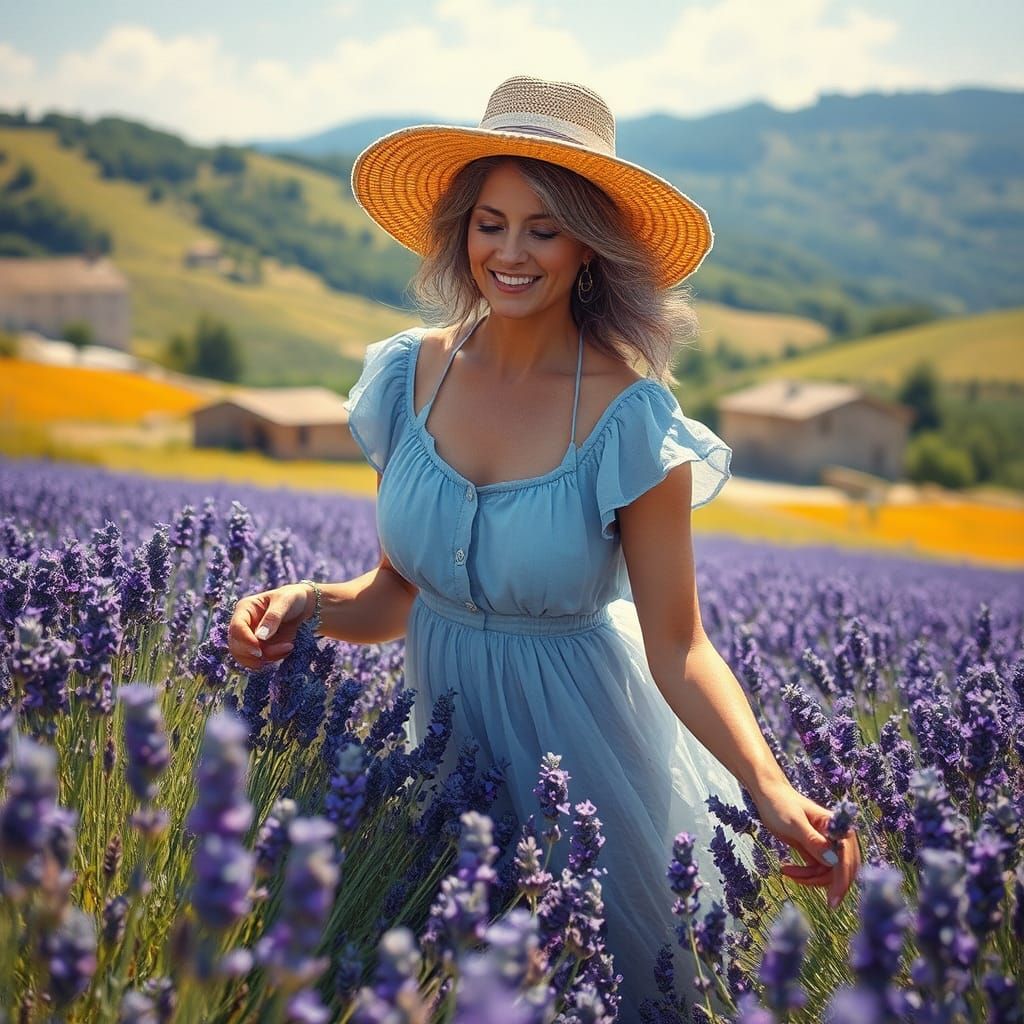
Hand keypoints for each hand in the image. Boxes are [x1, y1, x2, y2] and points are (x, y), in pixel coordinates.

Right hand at [227, 584, 311, 669]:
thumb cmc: (292, 598)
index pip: (236, 628)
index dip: (245, 641)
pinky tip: (288, 648)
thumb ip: (273, 617)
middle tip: (283, 648)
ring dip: (267, 658)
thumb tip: (260, 636)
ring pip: (246, 657)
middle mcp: (243, 625)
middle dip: (257, 653)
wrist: (302, 606)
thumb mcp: (285, 601)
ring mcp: (250, 637)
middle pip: (236, 646)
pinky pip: (259, 660)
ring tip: (289, 647)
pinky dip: (273, 659)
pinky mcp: (260, 647)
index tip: (259, 650)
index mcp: (245, 609)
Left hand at [752, 779, 860, 908]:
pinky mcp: (815, 850)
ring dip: (810, 878)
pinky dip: (805, 874)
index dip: (842, 879)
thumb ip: (813, 841)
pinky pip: (817, 869)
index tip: (833, 900)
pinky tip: (787, 871)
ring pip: (828, 872)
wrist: (767, 795)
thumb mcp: (794, 823)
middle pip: (842, 868)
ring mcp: (826, 844)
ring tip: (787, 872)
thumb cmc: (780, 804)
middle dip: (829, 883)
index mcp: (836, 826)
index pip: (846, 857)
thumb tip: (833, 861)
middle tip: (823, 903)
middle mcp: (836, 836)